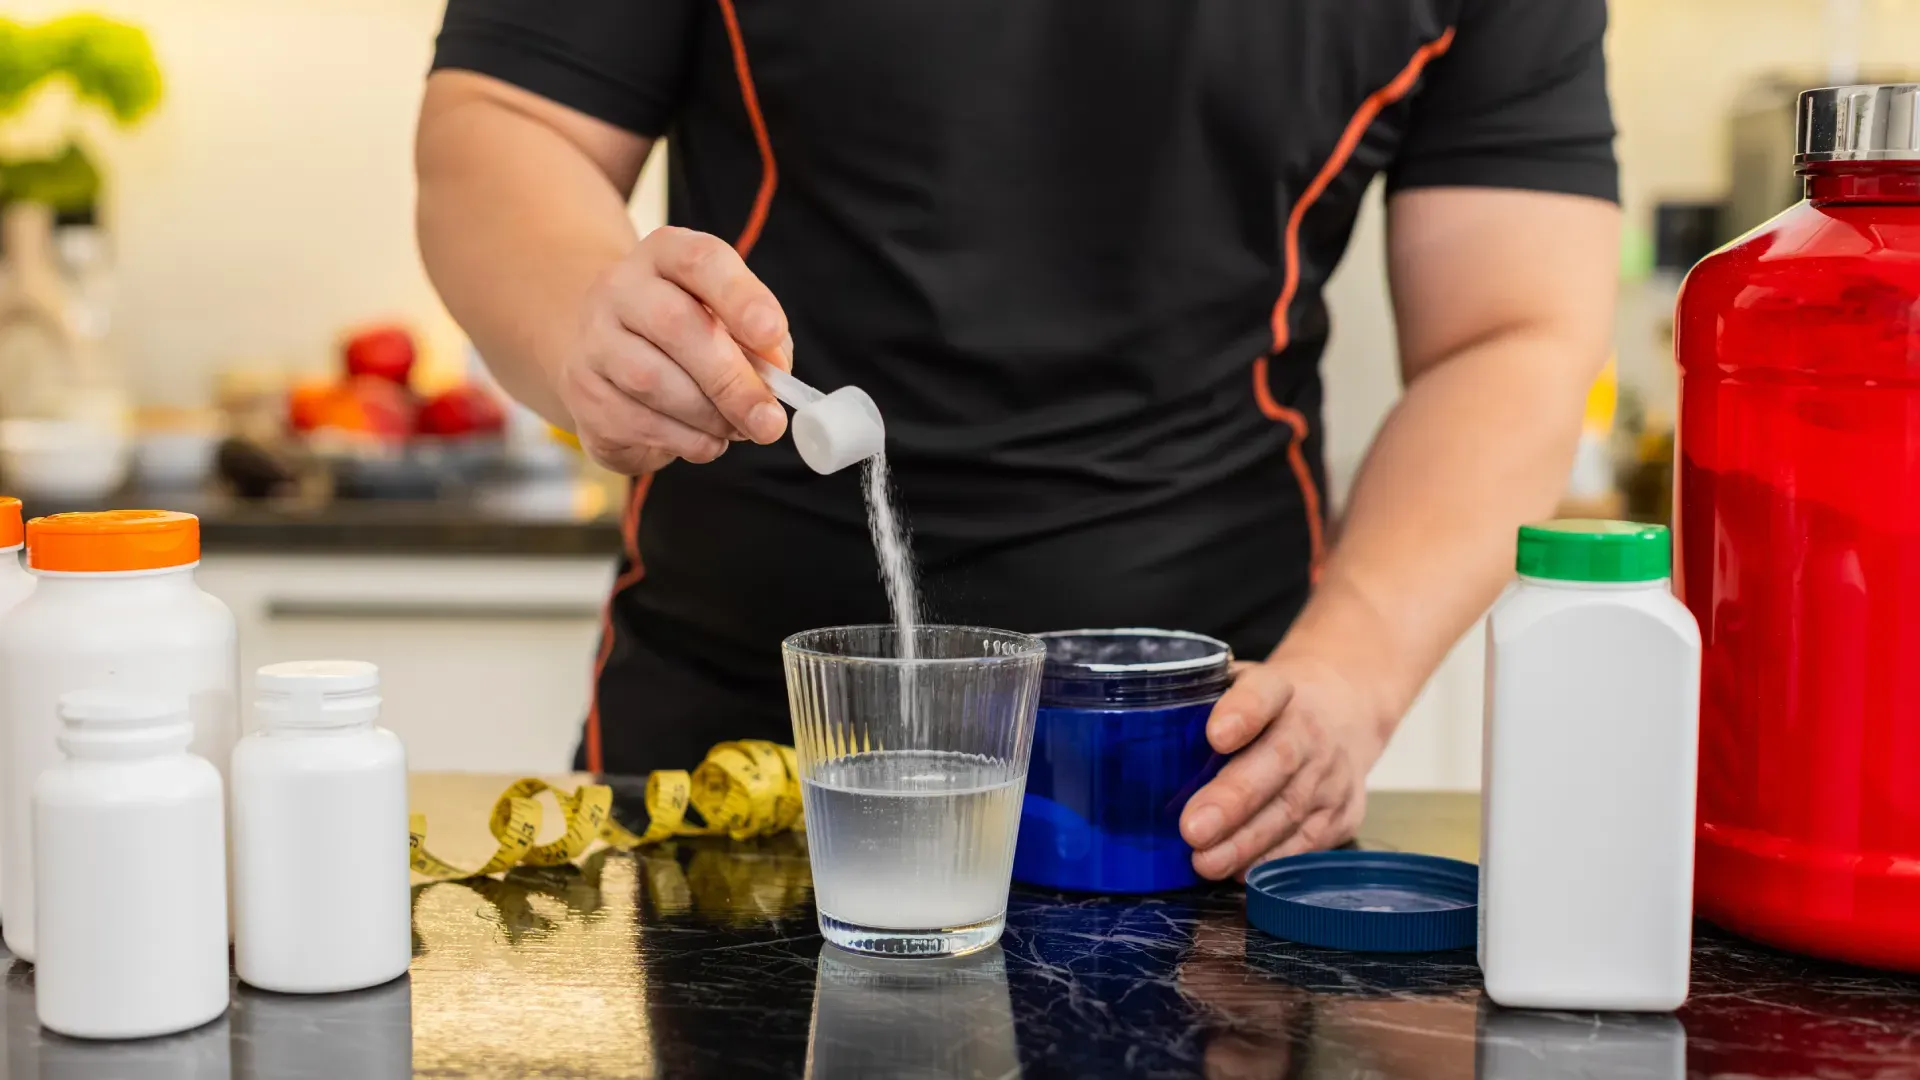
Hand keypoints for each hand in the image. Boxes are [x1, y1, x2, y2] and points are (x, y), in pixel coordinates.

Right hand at [561, 226, 792, 474]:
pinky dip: (684, 441)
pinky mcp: (582, 391)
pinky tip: (706, 441)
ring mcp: (593, 339)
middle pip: (674, 325)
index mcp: (666, 255)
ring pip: (651, 381)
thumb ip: (762, 341)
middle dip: (730, 380)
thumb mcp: (731, 319)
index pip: (700, 260)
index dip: (740, 296)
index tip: (771, 333)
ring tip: (737, 429)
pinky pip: (635, 422)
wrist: (614, 353)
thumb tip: (774, 376)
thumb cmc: (691, 333)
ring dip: (708, 416)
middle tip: (769, 422)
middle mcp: (620, 288)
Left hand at [1178, 654, 1386, 879]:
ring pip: (1291, 809)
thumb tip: (1126, 742)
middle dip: (1234, 799)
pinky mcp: (1343, 813)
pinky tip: (1240, 871)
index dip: (1244, 712)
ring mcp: (1332, 773)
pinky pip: (1309, 841)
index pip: (1264, 693)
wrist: (1344, 713)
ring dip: (1247, 842)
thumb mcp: (1238, 685)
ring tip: (1206, 861)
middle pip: (1278, 761)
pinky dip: (1273, 859)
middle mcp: (1311, 729)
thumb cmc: (1267, 708)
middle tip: (1193, 829)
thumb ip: (1196, 704)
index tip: (1217, 735)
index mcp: (1279, 688)